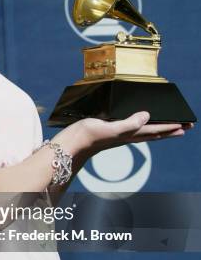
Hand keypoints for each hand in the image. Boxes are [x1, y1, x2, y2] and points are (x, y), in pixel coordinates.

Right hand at [58, 111, 193, 157]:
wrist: (72, 144)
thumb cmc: (88, 135)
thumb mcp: (109, 127)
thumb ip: (129, 123)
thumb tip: (147, 116)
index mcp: (129, 134)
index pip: (155, 129)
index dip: (171, 126)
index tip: (186, 124)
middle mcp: (127, 136)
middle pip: (155, 133)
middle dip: (170, 130)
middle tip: (186, 127)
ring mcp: (120, 136)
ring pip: (146, 133)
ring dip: (160, 130)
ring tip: (171, 128)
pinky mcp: (112, 133)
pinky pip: (135, 130)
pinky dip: (145, 128)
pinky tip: (142, 126)